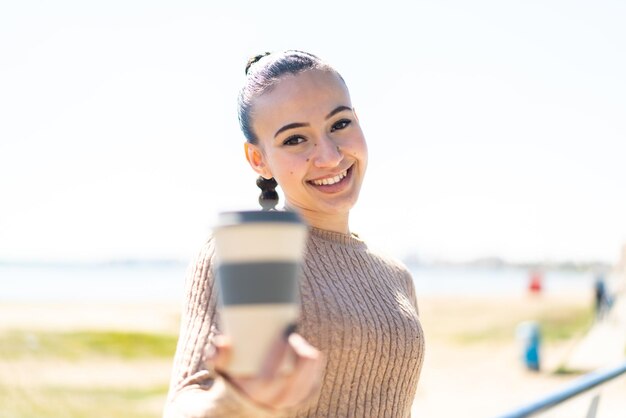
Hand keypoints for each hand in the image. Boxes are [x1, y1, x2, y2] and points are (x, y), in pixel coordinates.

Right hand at [205, 332, 324, 409]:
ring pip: (307, 385)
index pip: (268, 381)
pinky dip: (315, 371)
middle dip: (298, 357)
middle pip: (294, 383)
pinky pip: (313, 387)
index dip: (278, 358)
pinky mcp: (301, 402)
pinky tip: (312, 355)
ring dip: (308, 362)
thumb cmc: (231, 376)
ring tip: (300, 344)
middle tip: (293, 337)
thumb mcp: (219, 366)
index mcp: (253, 396)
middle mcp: (273, 405)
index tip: (282, 338)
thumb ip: (215, 353)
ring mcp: (288, 406)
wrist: (241, 400)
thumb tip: (224, 342)